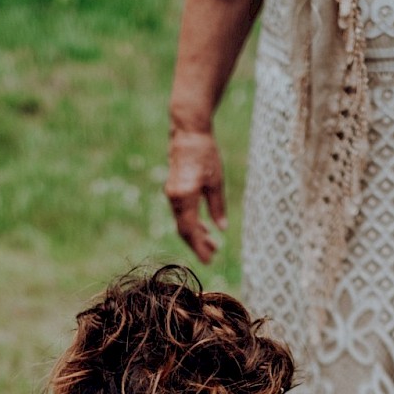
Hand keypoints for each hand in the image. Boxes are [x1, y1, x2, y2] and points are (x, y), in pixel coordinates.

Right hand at [165, 128, 226, 263]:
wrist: (188, 133)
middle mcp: (175, 198)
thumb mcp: (216, 181)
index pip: (190, 229)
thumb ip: (217, 207)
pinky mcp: (173, 191)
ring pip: (182, 222)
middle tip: (213, 255)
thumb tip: (221, 229)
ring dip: (196, 235)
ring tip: (212, 245)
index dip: (199, 247)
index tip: (209, 259)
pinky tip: (204, 228)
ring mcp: (172, 195)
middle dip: (197, 244)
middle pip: (184, 230)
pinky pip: (181, 213)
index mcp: (185, 196)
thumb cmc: (205, 154)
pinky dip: (192, 223)